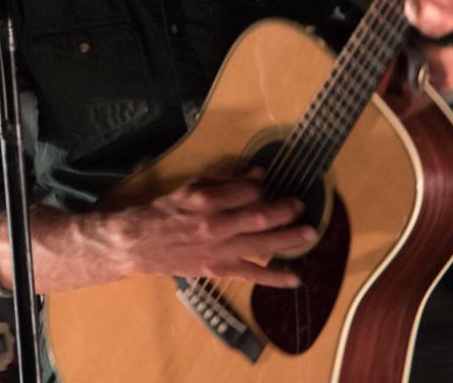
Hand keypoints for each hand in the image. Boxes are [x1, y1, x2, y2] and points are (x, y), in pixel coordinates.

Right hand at [108, 171, 314, 287]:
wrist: (142, 243)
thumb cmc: (167, 211)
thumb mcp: (192, 188)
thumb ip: (224, 181)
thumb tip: (256, 174)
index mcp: (207, 201)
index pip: (247, 191)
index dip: (261, 185)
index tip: (265, 181)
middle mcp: (216, 226)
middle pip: (260, 217)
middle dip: (285, 210)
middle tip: (300, 206)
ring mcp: (220, 250)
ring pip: (262, 244)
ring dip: (289, 239)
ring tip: (309, 233)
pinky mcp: (219, 269)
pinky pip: (252, 274)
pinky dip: (275, 277)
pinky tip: (296, 277)